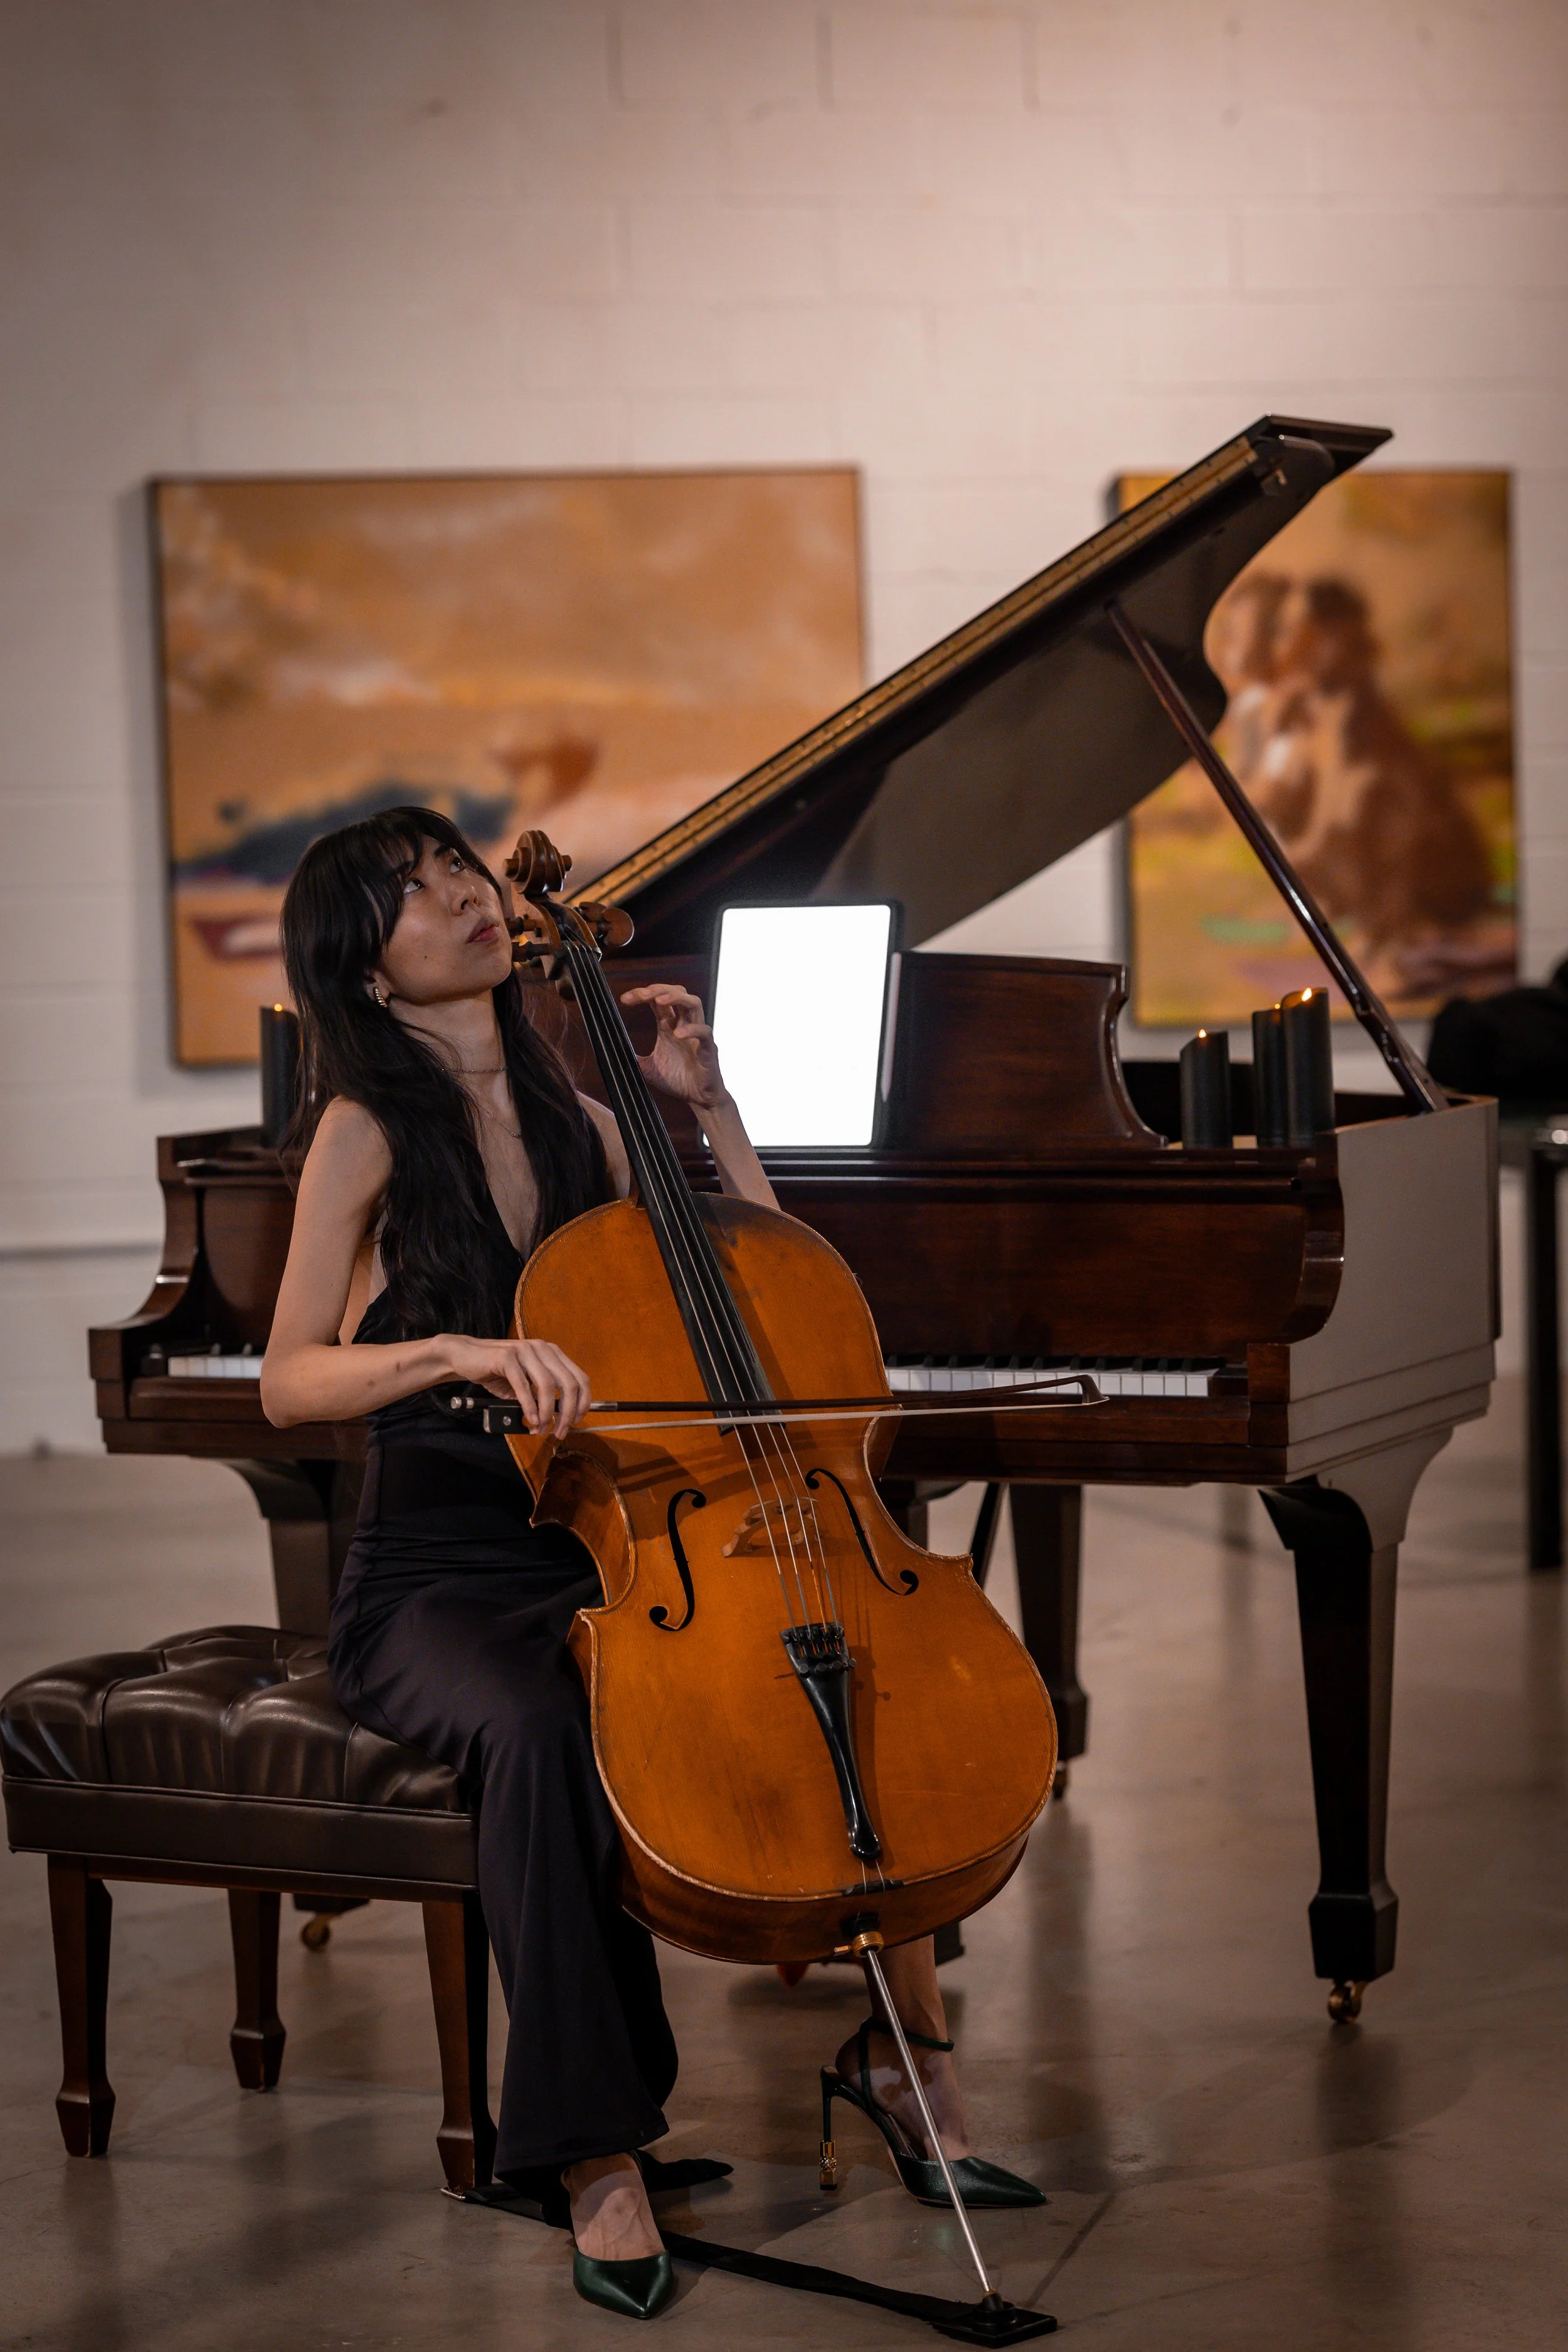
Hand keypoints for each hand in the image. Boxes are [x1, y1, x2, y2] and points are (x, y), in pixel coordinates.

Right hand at [444, 1335, 592, 1438]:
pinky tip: (530, 1420)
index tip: (577, 1421)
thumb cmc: (498, 1372)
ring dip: (547, 1413)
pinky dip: (529, 1406)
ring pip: (547, 1385)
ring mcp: (525, 1350)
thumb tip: (558, 1421)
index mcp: (552, 1353)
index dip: (583, 1402)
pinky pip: (523, 1386)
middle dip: (567, 1412)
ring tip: (542, 1429)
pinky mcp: (507, 1357)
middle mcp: (543, 1349)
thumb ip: (543, 1397)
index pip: (580, 1377)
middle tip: (560, 1431)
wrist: (466, 1357)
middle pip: (568, 1383)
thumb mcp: (526, 1384)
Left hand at [620, 983, 730, 1111]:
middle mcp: (684, 1025)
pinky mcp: (708, 1049)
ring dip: (676, 997)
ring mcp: (697, 1035)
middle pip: (677, 992)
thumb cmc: (677, 1080)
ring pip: (694, 1003)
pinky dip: (692, 1029)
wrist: (698, 1099)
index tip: (624, 999)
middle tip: (641, 995)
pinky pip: (704, 1032)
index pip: (658, 999)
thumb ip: (632, 1058)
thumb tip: (610, 1054)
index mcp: (670, 1026)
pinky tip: (677, 1034)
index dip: (642, 994)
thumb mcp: (647, 1069)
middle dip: (659, 989)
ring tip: (659, 1000)